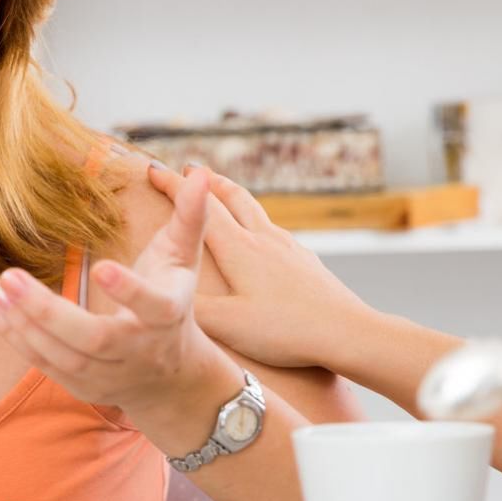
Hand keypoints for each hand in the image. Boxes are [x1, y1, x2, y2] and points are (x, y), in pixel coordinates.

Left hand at [0, 167, 230, 413]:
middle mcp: (139, 350)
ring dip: (23, 323)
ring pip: (64, 356)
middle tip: (9, 277)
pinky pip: (45, 365)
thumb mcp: (185, 258)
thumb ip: (191, 216)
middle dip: (49, 312)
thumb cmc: (174, 299)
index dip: (129, 290)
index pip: (151, 306)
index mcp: (167, 315)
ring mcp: (110, 374)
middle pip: (94, 339)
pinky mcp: (83, 387)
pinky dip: (16, 337)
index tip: (100, 267)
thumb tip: (201, 173)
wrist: (172, 376)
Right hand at [146, 161, 370, 368]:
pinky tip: (261, 237)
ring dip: (233, 194)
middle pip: (232, 196)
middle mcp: (264, 238)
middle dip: (206, 180)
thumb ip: (190, 307)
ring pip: (256, 209)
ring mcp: (289, 246)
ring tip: (222, 193)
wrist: (348, 331)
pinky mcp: (306, 260)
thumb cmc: (286, 330)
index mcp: (239, 249)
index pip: (199, 208)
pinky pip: (274, 230)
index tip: (153, 170)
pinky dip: (256, 220)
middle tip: (188, 169)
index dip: (174, 186)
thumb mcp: (228, 325)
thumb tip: (158, 291)